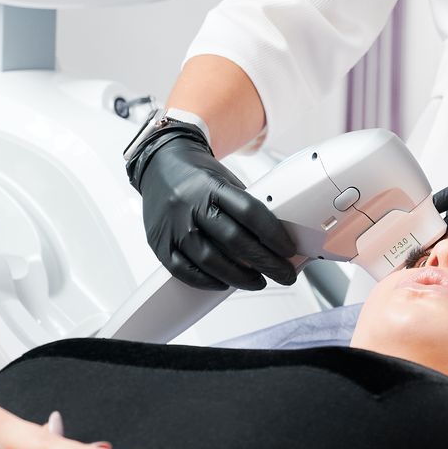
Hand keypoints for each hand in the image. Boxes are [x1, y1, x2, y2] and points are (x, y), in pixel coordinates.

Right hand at [134, 129, 296, 290]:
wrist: (159, 165)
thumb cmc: (197, 176)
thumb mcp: (224, 180)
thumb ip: (244, 206)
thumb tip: (274, 237)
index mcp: (212, 186)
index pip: (250, 212)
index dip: (273, 235)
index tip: (288, 250)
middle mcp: (191, 205)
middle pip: (234, 240)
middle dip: (265, 262)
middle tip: (284, 274)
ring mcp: (173, 226)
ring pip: (210, 260)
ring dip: (239, 277)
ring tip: (258, 281)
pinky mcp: (159, 243)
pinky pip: (183, 270)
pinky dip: (207, 281)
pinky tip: (224, 283)